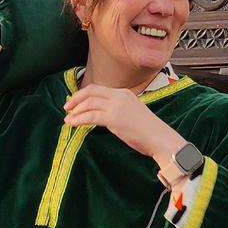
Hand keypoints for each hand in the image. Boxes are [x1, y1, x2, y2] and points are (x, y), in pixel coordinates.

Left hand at [63, 85, 184, 164]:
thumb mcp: (132, 113)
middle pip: (91, 92)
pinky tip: (72, 124)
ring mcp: (117, 106)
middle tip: (67, 108)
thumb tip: (100, 115)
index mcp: (124, 93)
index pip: (98, 89)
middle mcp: (120, 95)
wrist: (160, 138)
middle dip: (76, 99)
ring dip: (75, 111)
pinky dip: (79, 119)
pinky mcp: (114, 118)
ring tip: (68, 119)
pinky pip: (91, 116)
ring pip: (89, 103)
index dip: (83, 94)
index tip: (74, 102)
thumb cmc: (148, 131)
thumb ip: (118, 110)